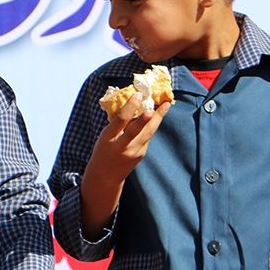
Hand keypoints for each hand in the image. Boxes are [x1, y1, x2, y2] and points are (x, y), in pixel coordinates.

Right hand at [80, 94, 170, 237]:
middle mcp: (122, 146)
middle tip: (161, 103)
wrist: (106, 175)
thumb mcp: (105, 136)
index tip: (139, 95)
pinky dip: (152, 125)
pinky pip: (148, 137)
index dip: (131, 107)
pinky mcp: (142, 154)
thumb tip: (131, 103)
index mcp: (108, 138)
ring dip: (158, 118)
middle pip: (138, 129)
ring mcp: (134, 152)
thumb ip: (116, 123)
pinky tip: (158, 115)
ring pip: (149, 132)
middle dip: (149, 116)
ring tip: (166, 105)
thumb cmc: (104, 149)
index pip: (121, 120)